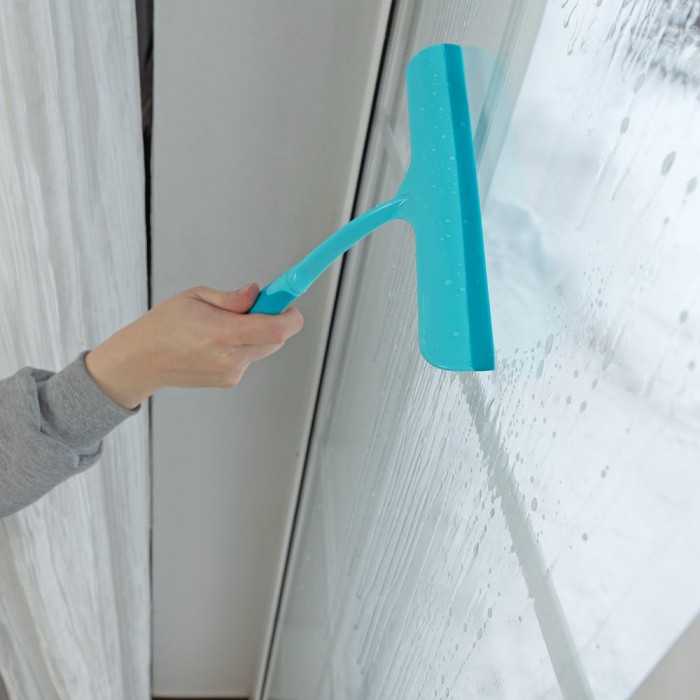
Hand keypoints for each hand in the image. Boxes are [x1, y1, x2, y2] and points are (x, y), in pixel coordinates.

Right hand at [84, 283, 302, 409]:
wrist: (143, 361)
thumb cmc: (165, 324)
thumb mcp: (196, 297)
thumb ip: (232, 298)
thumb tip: (257, 292)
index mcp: (223, 333)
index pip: (276, 329)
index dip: (290, 316)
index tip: (288, 304)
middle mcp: (231, 357)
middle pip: (277, 339)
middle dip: (275, 320)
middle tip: (257, 306)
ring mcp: (231, 372)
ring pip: (264, 348)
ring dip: (258, 333)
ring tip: (227, 325)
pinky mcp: (230, 381)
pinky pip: (250, 358)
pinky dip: (244, 346)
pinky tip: (217, 343)